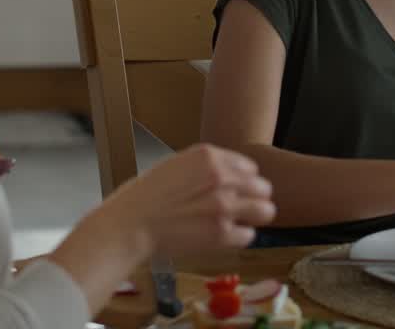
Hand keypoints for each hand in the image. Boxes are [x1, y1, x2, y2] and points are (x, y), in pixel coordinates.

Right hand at [107, 144, 274, 256]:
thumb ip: (206, 167)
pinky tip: (224, 237)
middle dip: (253, 198)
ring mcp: (225, 206)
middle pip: (263, 188)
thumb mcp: (176, 165)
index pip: (250, 167)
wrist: (129, 225)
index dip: (243, 181)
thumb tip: (230, 174)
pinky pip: (249, 235)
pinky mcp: (222, 234)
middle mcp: (222, 178)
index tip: (234, 190)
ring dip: (254, 218)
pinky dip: (239, 238)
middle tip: (240, 208)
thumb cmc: (144, 196)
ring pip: (265, 211)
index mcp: (209, 157)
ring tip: (240, 222)